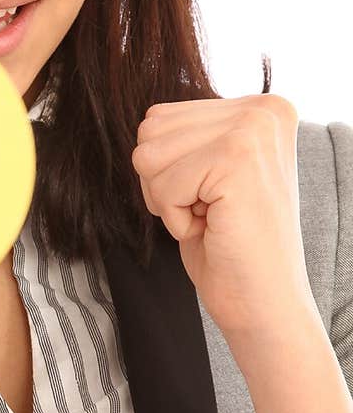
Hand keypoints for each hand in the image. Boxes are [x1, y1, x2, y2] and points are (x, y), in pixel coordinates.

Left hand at [131, 94, 315, 338]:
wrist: (265, 304)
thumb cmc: (230, 246)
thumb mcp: (209, 173)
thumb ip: (189, 135)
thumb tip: (148, 118)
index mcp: (261, 107)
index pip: (160, 118)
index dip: (168, 170)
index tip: (212, 198)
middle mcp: (263, 109)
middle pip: (150, 131)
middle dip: (163, 182)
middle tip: (209, 212)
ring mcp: (253, 130)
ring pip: (148, 154)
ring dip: (167, 199)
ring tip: (212, 218)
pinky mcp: (237, 158)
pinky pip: (161, 184)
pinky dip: (174, 218)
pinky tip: (213, 229)